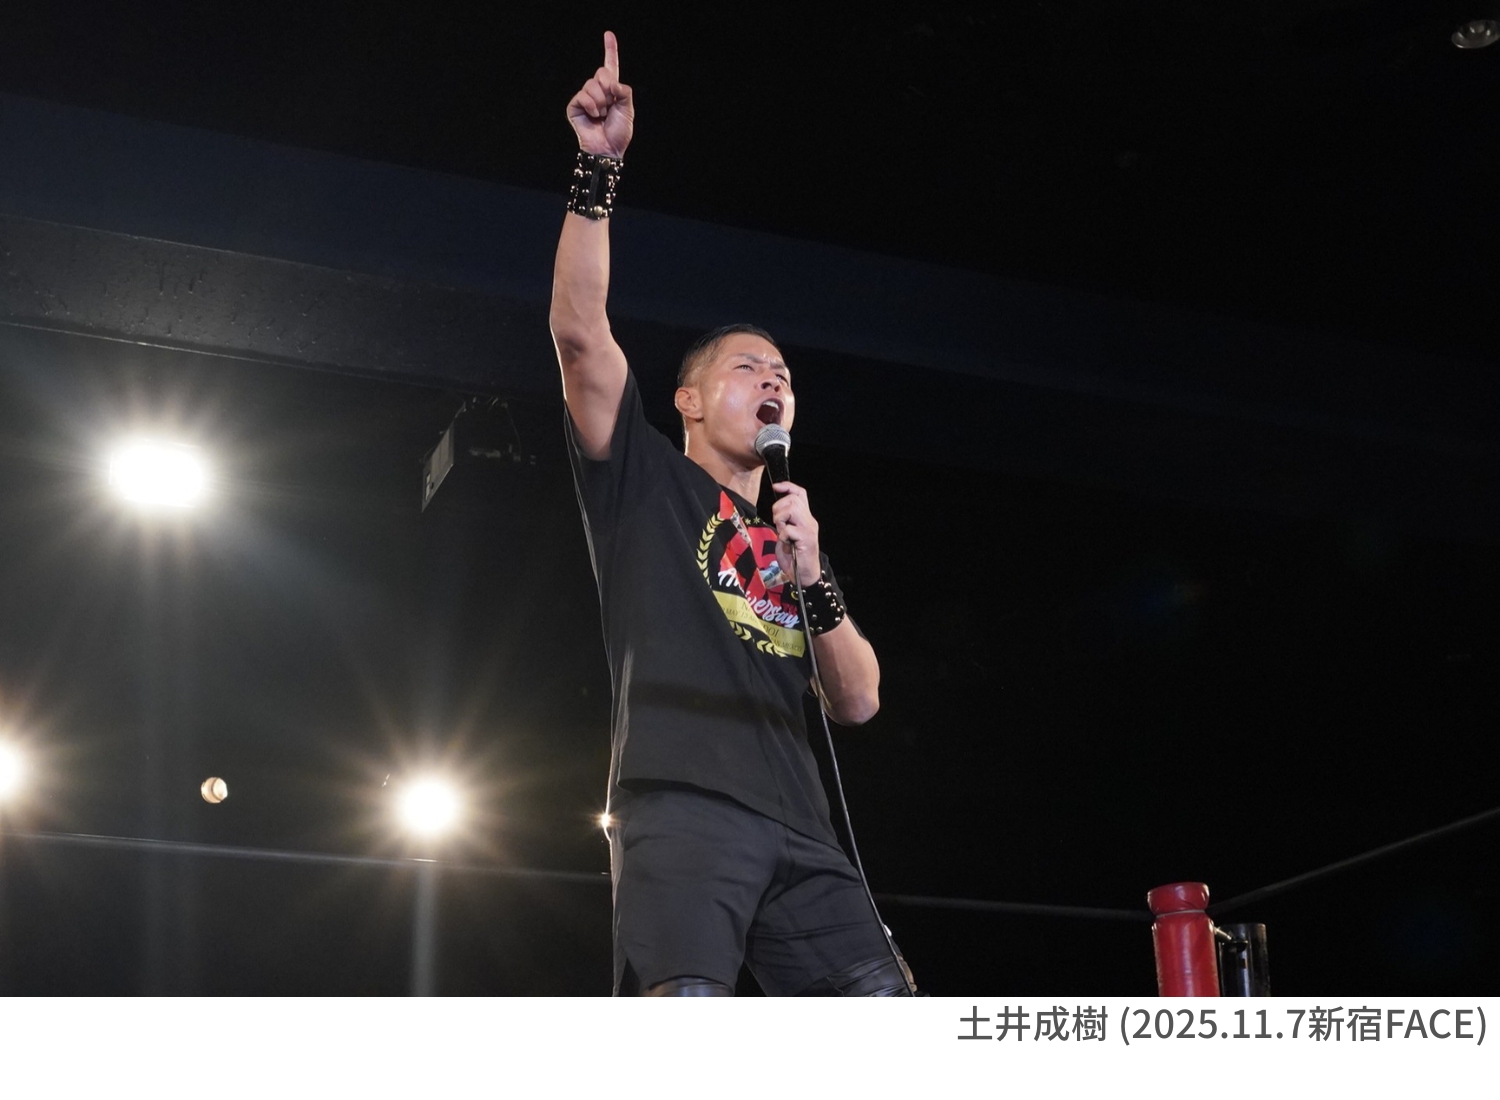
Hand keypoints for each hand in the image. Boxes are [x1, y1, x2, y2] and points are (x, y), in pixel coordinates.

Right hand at [567, 31, 633, 159]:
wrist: (608, 149)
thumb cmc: (619, 133)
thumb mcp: (628, 110)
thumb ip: (624, 91)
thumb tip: (612, 82)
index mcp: (612, 90)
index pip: (610, 66)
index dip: (610, 50)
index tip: (608, 34)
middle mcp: (597, 91)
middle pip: (601, 73)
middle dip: (608, 88)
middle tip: (610, 105)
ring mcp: (585, 98)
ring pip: (592, 85)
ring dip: (601, 101)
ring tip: (602, 115)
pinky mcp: (574, 106)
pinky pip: (582, 95)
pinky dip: (591, 105)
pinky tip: (594, 115)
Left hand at [770, 482, 822, 585]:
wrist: (804, 575)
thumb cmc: (794, 556)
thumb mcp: (787, 535)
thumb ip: (785, 522)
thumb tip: (776, 511)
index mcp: (805, 517)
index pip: (800, 494)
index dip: (788, 486)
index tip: (775, 487)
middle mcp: (809, 520)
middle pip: (793, 499)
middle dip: (778, 508)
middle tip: (778, 524)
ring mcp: (809, 529)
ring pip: (792, 509)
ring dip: (781, 520)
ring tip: (782, 533)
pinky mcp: (806, 539)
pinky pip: (789, 529)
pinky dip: (783, 536)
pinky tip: (787, 545)